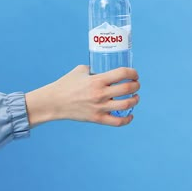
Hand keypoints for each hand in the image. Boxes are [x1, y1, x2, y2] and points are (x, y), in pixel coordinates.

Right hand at [24, 65, 139, 127]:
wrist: (55, 102)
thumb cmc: (67, 83)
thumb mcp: (81, 70)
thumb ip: (94, 69)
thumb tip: (105, 68)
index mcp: (97, 79)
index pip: (122, 73)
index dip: (132, 72)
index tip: (134, 73)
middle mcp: (100, 94)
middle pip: (127, 89)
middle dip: (136, 85)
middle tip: (136, 84)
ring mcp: (99, 108)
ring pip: (125, 105)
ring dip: (134, 100)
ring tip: (135, 97)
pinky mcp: (97, 118)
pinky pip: (117, 122)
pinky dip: (127, 119)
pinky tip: (130, 114)